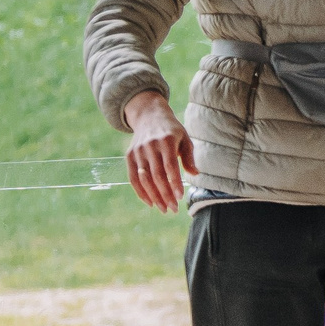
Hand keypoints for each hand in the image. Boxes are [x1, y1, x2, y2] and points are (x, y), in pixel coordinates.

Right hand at [123, 90, 194, 211]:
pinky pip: (133, 177)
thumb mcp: (185, 139)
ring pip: (144, 179)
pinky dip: (140, 192)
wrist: (149, 116)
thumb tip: (195, 174)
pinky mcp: (129, 156)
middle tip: (173, 209)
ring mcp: (138, 152)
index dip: (174, 183)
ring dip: (154, 196)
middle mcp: (150, 146)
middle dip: (165, 194)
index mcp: (166, 141)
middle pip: (156, 176)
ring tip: (164, 209)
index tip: (180, 197)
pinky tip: (149, 202)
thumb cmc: (172, 131)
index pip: (170, 166)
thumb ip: (189, 157)